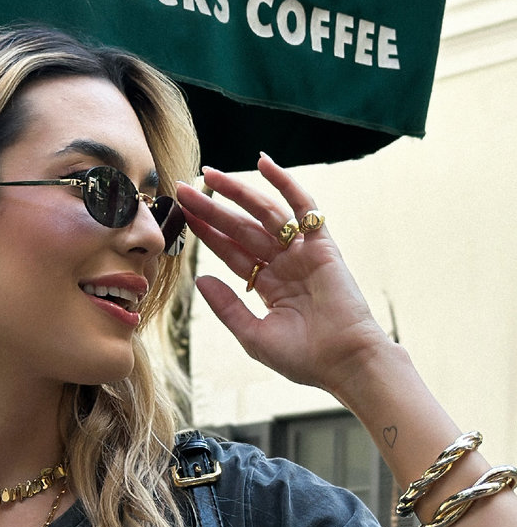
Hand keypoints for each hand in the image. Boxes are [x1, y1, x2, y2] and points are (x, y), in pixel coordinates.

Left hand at [175, 155, 391, 396]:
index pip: (230, 251)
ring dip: (237, 192)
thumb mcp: (253, 335)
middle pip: (241, 228)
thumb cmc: (303, 357)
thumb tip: (200, 279)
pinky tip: (263, 163)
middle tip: (184, 189)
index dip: (207, 232)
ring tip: (208, 175)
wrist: (343, 362)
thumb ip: (227, 307)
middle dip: (212, 208)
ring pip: (264, 213)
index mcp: (267, 285)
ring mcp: (302, 252)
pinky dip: (285, 183)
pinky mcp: (322, 244)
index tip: (183, 215)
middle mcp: (283, 263)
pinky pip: (303, 206)